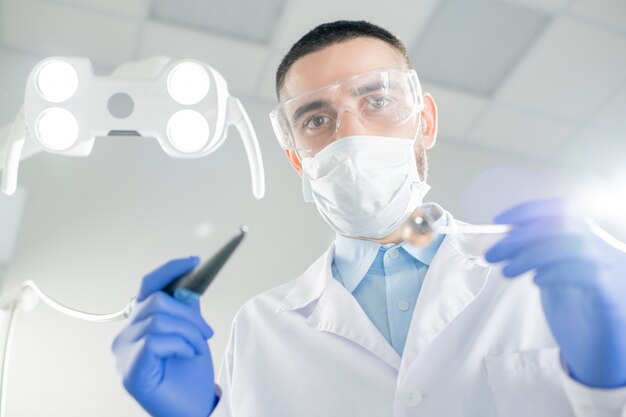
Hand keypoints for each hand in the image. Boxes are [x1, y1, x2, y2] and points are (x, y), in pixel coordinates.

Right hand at [112, 257, 217, 416]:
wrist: (193, 408)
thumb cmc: (189, 375)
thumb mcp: (191, 333)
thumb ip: (185, 309)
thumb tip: (188, 283)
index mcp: (140, 324)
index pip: (149, 286)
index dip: (170, 270)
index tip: (194, 261)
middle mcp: (126, 336)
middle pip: (157, 301)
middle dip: (189, 314)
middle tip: (206, 333)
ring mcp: (124, 354)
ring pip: (159, 319)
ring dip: (188, 333)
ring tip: (196, 349)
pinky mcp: (129, 371)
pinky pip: (156, 340)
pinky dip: (180, 346)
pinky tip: (186, 357)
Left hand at [485, 198, 625, 387]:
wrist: (603, 351)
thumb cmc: (576, 312)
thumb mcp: (553, 274)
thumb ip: (537, 255)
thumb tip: (503, 239)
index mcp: (590, 240)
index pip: (562, 209)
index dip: (528, 211)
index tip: (498, 221)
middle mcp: (605, 249)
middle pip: (563, 225)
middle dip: (520, 236)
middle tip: (493, 254)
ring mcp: (614, 271)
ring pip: (573, 245)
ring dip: (532, 254)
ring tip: (507, 270)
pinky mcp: (613, 296)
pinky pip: (587, 273)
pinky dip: (556, 272)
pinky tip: (537, 282)